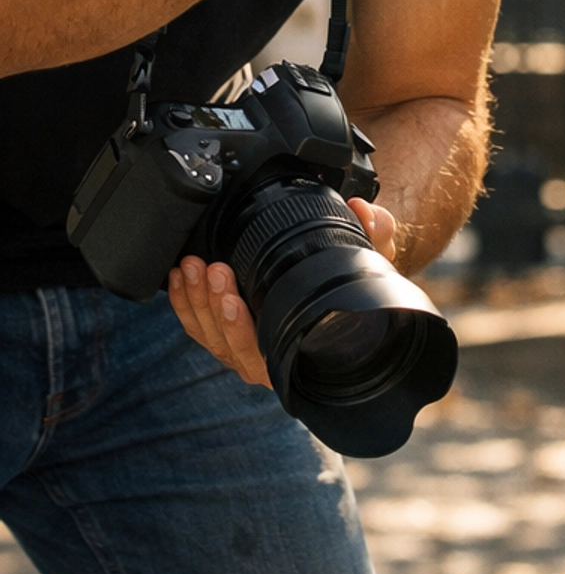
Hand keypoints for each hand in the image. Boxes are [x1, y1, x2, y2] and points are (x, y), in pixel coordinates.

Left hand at [167, 197, 400, 386]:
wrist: (348, 294)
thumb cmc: (357, 286)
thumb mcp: (375, 261)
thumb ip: (374, 235)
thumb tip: (364, 211)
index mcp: (303, 354)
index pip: (265, 355)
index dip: (243, 332)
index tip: (234, 298)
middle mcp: (271, 362)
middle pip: (228, 345)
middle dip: (213, 307)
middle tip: (213, 270)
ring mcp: (246, 350)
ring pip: (210, 336)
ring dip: (196, 301)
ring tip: (194, 266)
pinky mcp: (227, 335)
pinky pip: (198, 327)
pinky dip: (184, 302)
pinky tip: (180, 277)